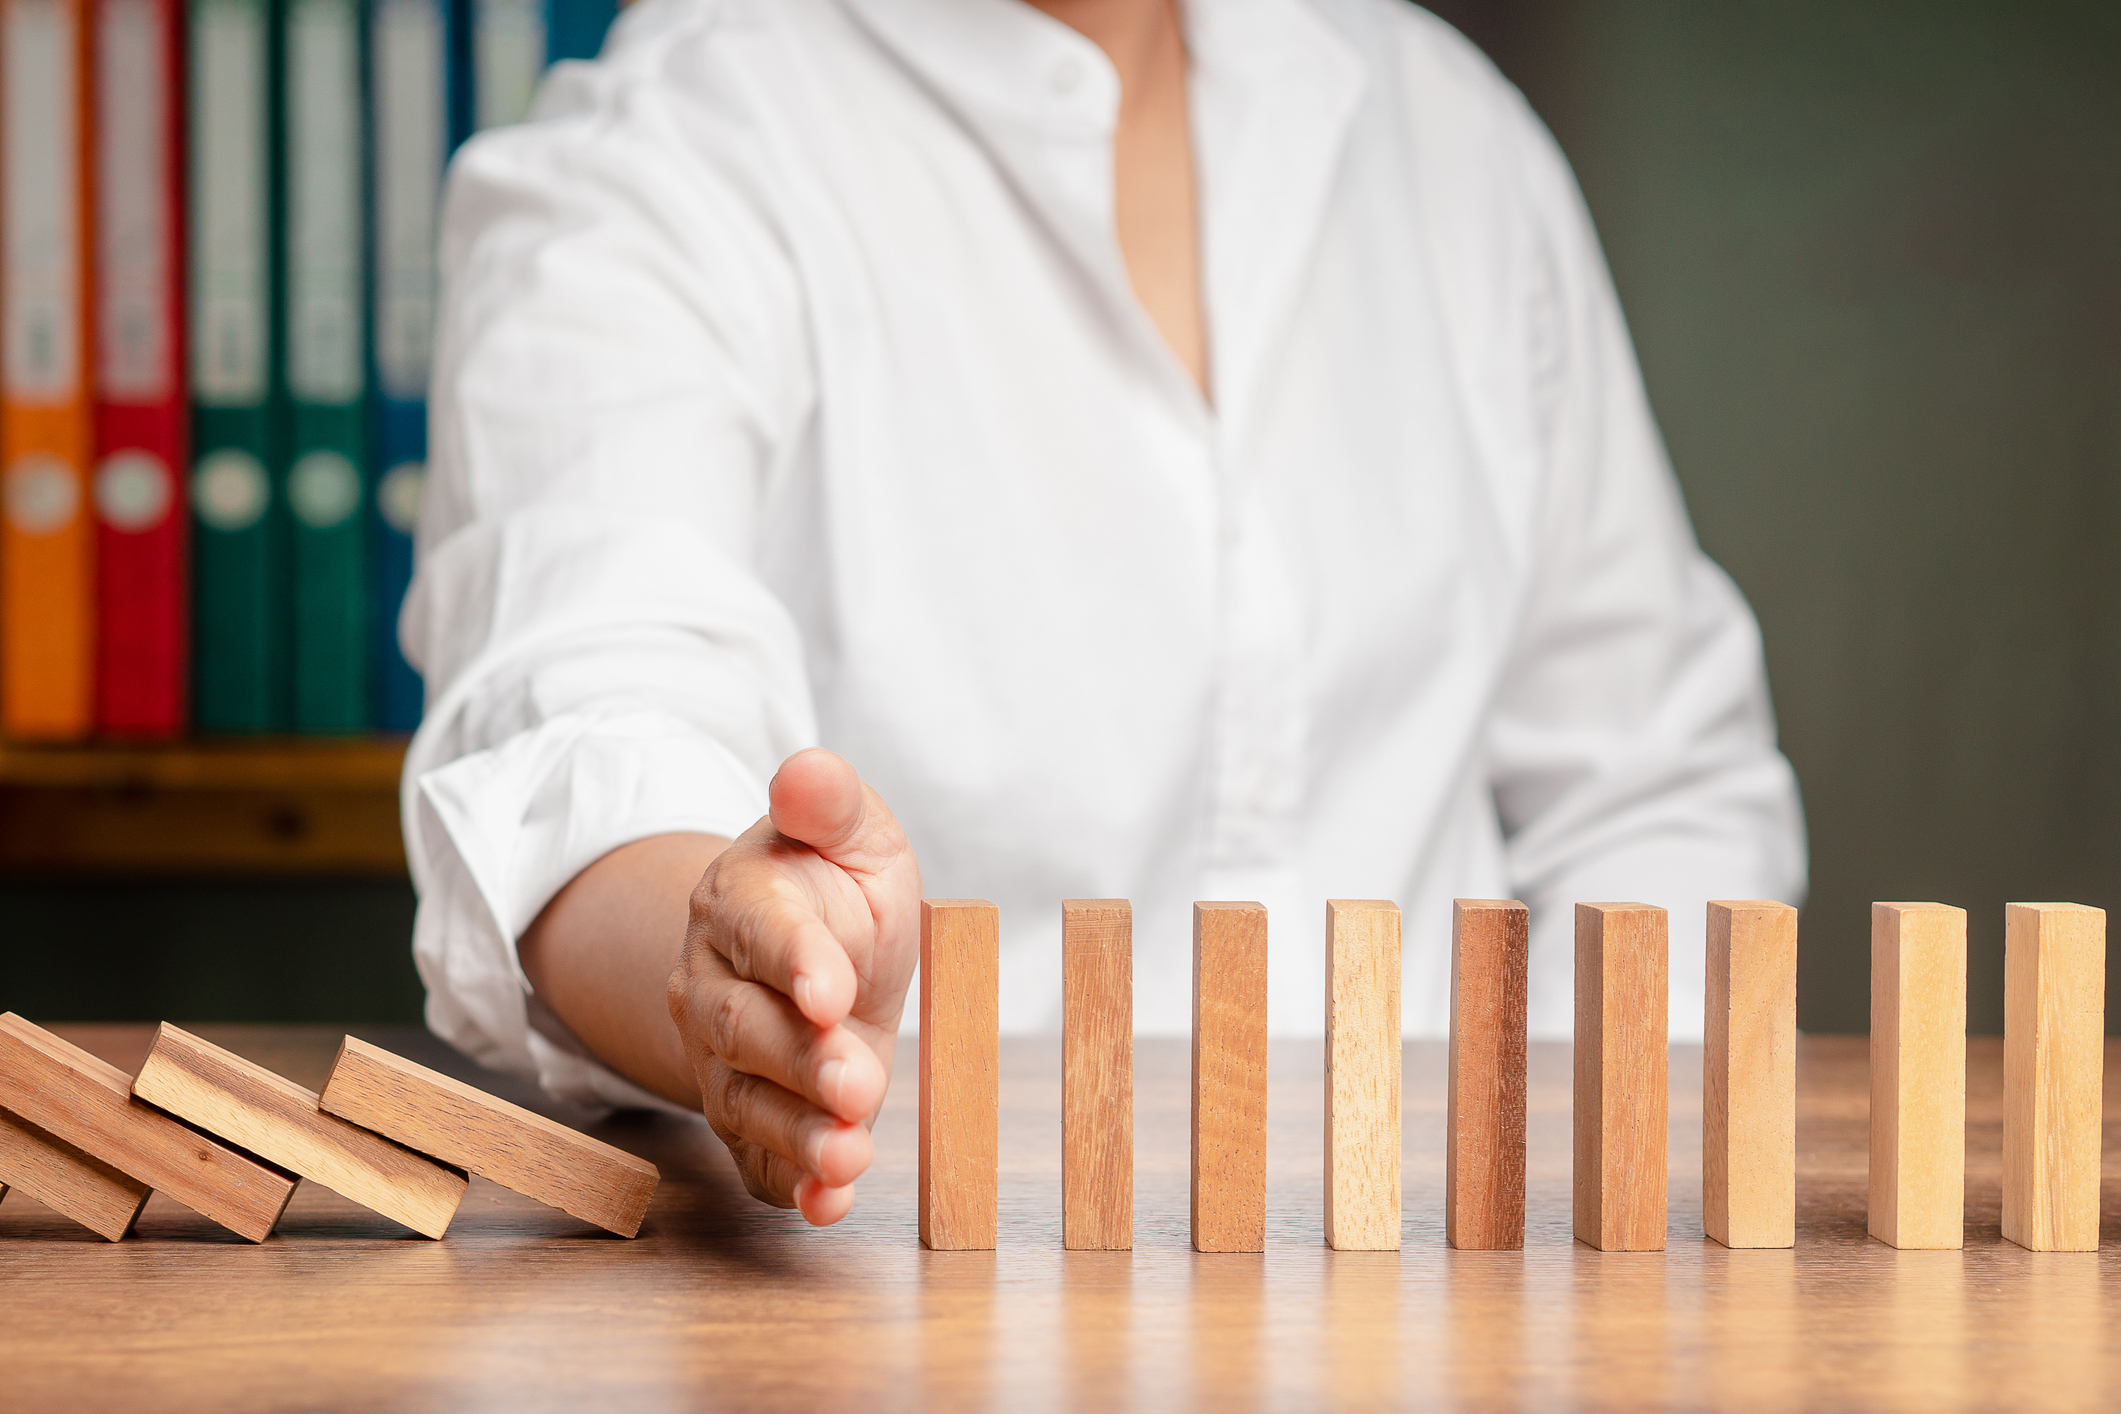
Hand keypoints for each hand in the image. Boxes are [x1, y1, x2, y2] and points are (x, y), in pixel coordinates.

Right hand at [667, 749, 922, 1224]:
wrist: (812, 951)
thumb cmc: (832, 884)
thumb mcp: (851, 832)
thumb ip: (831, 803)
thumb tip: (807, 771)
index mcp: (738, 902)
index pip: (761, 931)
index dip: (794, 961)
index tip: (832, 990)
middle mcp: (714, 986)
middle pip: (746, 1030)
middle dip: (801, 1062)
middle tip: (859, 1083)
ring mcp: (724, 1059)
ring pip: (747, 1103)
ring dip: (798, 1136)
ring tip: (849, 1156)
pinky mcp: (750, 1115)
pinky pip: (756, 1158)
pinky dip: (791, 1186)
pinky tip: (828, 1203)